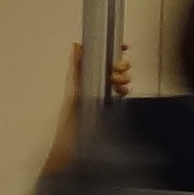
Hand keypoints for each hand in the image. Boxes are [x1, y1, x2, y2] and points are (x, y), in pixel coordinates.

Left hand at [47, 42, 131, 171]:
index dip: (110, 49)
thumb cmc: (70, 122)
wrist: (74, 148)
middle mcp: (91, 83)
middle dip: (120, 65)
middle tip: (120, 71)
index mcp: (81, 77)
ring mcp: (100, 95)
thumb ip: (75, 67)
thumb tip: (76, 46)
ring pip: (118, 78)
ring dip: (123, 77)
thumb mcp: (72, 91)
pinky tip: (122, 93)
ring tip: (121, 84)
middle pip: (111, 66)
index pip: (97, 57)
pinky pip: (119, 92)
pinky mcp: (107, 107)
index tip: (123, 46)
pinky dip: (123, 90)